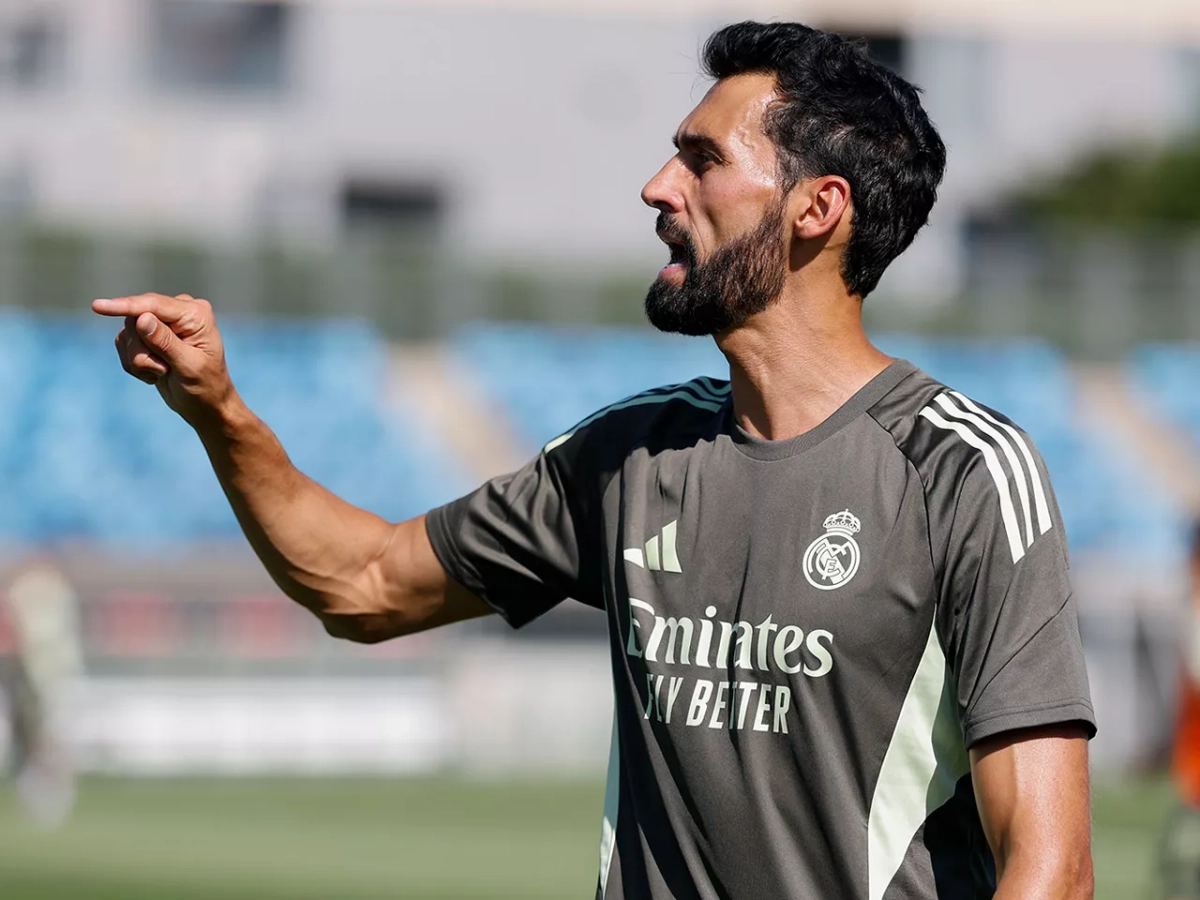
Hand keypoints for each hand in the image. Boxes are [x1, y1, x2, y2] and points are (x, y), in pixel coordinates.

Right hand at [93, 293, 236, 428]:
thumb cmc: (205, 386)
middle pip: (136, 320)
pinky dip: (134, 364)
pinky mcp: (147, 334)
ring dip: (140, 361)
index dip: (125, 306)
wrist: (204, 404)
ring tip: (163, 372)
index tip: (98, 307)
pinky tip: (155, 373)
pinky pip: (123, 344)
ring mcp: (161, 322)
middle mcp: (178, 312)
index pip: (154, 305)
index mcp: (195, 314)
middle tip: (163, 370)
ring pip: (128, 334)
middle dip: (143, 351)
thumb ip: (165, 342)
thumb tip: (142, 319)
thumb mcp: (188, 366)